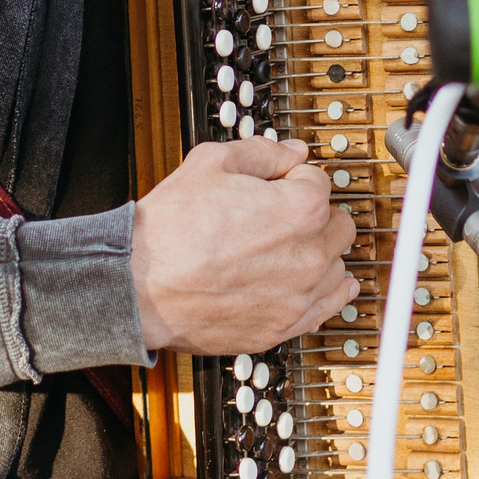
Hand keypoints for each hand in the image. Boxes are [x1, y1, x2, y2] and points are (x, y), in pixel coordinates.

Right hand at [132, 138, 356, 354]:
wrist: (139, 286)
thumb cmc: (170, 229)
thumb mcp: (212, 162)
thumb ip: (263, 152)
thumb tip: (292, 153)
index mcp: (300, 209)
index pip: (320, 182)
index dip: (294, 178)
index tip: (278, 184)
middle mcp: (308, 255)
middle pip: (338, 225)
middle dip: (315, 215)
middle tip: (284, 216)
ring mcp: (299, 295)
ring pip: (337, 266)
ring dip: (319, 254)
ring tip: (287, 251)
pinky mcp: (283, 326)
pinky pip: (328, 307)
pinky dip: (323, 293)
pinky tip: (311, 284)